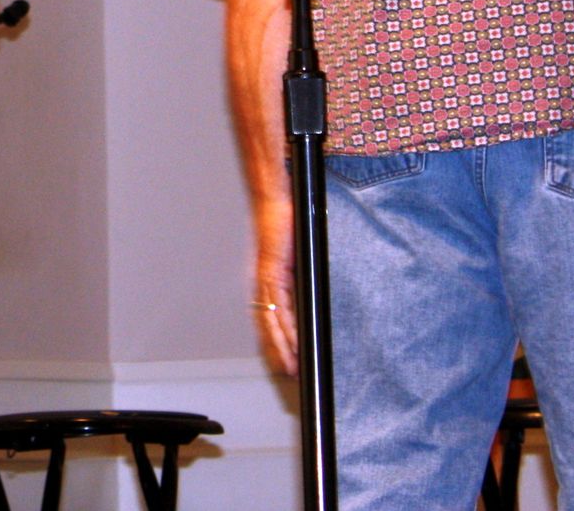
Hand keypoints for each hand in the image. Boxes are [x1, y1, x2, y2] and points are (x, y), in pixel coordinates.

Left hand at [253, 190, 298, 374]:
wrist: (274, 198)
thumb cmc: (285, 221)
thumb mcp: (295, 253)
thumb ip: (299, 272)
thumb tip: (311, 290)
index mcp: (267, 279)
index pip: (269, 318)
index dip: (276, 342)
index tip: (286, 362)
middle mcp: (262, 281)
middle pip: (267, 326)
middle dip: (278, 353)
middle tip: (290, 375)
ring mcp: (266, 276)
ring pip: (272, 320)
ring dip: (283, 346)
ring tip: (294, 367)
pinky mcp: (273, 269)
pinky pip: (280, 304)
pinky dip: (288, 325)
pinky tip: (296, 339)